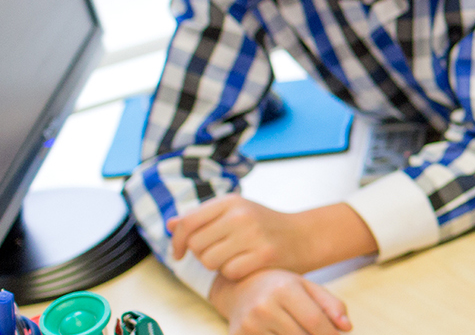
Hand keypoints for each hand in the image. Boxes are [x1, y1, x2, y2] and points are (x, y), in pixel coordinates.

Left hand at [170, 195, 313, 279]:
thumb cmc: (265, 226)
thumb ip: (202, 218)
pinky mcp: (263, 254)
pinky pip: (228, 272)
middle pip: (196, 245)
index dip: (177, 241)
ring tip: (234, 257)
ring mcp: (253, 234)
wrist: (305, 236)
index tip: (179, 253)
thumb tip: (170, 224)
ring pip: (209, 261)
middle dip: (202, 254)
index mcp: (231, 201)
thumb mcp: (235, 212)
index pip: (188, 222)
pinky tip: (246, 265)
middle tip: (221, 252)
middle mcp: (240, 214)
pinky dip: (233, 274)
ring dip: (217, 265)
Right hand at [210, 269, 350, 334]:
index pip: (314, 320)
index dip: (330, 334)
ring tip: (301, 330)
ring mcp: (249, 325)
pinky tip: (285, 332)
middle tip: (322, 334)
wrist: (239, 287)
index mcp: (284, 289)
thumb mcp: (307, 287)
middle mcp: (263, 307)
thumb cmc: (280, 287)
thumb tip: (347, 328)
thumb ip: (331, 304)